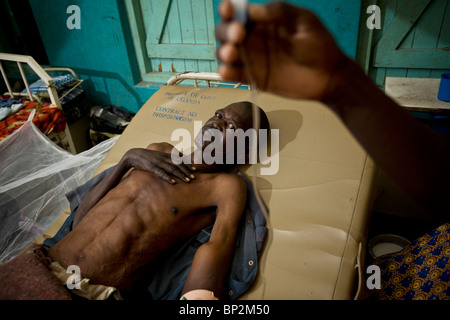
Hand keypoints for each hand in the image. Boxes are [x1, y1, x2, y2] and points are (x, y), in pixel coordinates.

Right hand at [122, 148, 194, 183]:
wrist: (134, 154)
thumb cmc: (147, 157)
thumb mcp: (158, 156)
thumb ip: (167, 159)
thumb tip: (175, 160)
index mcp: (166, 156)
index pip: (179, 160)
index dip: (187, 165)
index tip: (195, 170)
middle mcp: (164, 158)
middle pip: (178, 165)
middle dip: (187, 171)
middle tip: (194, 177)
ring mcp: (158, 162)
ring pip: (172, 169)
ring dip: (181, 175)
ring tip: (188, 181)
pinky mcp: (151, 167)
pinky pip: (161, 173)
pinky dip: (168, 177)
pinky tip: (173, 182)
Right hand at [216, 0, 344, 100]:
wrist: (329, 77)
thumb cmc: (320, 45)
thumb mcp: (304, 21)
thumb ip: (279, 12)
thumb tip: (252, 10)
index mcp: (262, 20)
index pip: (238, 11)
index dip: (228, 9)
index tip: (229, 10)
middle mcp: (252, 38)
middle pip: (225, 32)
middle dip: (226, 31)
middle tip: (238, 35)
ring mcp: (251, 59)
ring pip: (225, 53)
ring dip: (222, 52)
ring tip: (232, 53)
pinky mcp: (253, 78)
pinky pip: (234, 75)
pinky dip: (226, 72)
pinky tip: (227, 71)